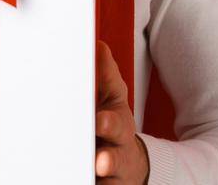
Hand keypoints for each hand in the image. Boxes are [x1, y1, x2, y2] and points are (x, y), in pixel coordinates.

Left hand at [95, 40, 148, 183]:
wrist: (130, 165)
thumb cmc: (114, 129)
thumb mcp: (112, 101)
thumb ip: (105, 77)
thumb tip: (98, 46)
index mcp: (117, 126)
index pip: (114, 122)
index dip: (107, 123)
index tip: (99, 121)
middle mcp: (116, 153)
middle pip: (114, 158)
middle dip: (108, 159)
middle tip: (100, 160)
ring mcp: (112, 176)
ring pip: (109, 181)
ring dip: (104, 177)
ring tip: (97, 174)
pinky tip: (87, 184)